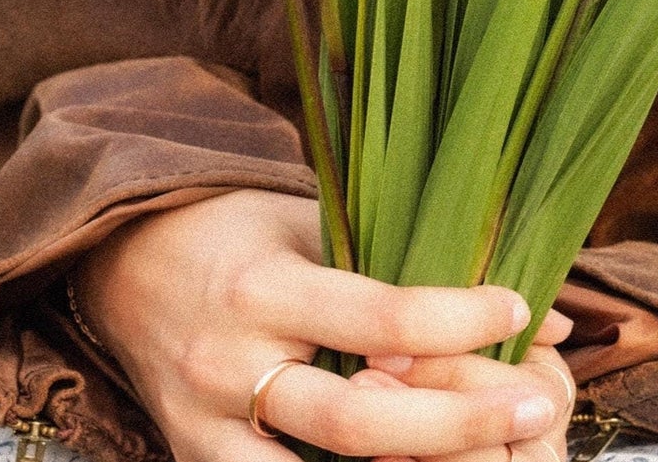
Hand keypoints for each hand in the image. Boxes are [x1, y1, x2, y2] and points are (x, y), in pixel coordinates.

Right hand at [72, 188, 572, 460]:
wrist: (122, 262)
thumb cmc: (236, 230)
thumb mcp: (311, 219)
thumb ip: (407, 260)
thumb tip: (535, 311)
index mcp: (265, 289)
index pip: (380, 316)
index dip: (459, 319)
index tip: (518, 307)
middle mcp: (233, 367)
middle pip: (360, 422)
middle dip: (458, 421)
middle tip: (534, 405)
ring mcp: (208, 429)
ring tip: (485, 460)